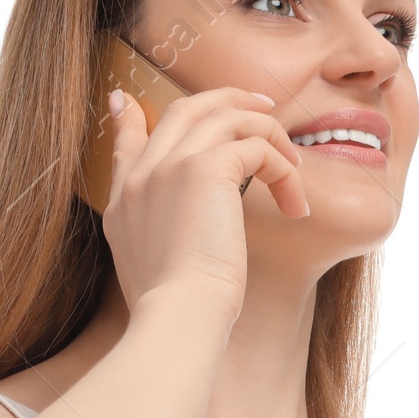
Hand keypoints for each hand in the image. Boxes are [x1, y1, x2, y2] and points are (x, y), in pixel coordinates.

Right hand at [101, 85, 309, 321]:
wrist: (177, 317)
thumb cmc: (174, 311)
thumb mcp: (148, 270)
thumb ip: (155, 236)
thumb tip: (180, 232)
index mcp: (125, 200)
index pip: (128, 142)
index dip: (131, 117)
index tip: (128, 102)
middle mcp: (143, 175)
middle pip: (185, 110)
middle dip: (226, 99)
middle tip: (263, 109)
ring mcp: (171, 166)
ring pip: (226, 117)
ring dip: (267, 133)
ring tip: (292, 161)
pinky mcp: (205, 170)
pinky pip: (255, 146)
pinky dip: (281, 168)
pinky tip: (293, 201)